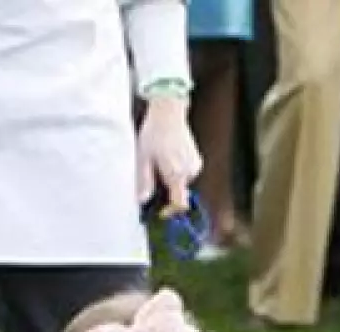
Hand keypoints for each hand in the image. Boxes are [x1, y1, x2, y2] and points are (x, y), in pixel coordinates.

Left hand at [136, 95, 201, 215]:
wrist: (168, 112)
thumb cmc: (154, 133)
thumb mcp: (143, 158)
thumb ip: (144, 181)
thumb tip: (142, 200)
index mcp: (176, 174)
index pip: (180, 203)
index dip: (171, 211)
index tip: (162, 211)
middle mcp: (189, 172)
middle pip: (178, 191)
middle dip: (166, 187)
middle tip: (153, 171)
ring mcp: (195, 164)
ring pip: (182, 181)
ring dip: (171, 176)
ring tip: (160, 159)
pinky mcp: (197, 158)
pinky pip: (187, 171)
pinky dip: (178, 168)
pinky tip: (169, 154)